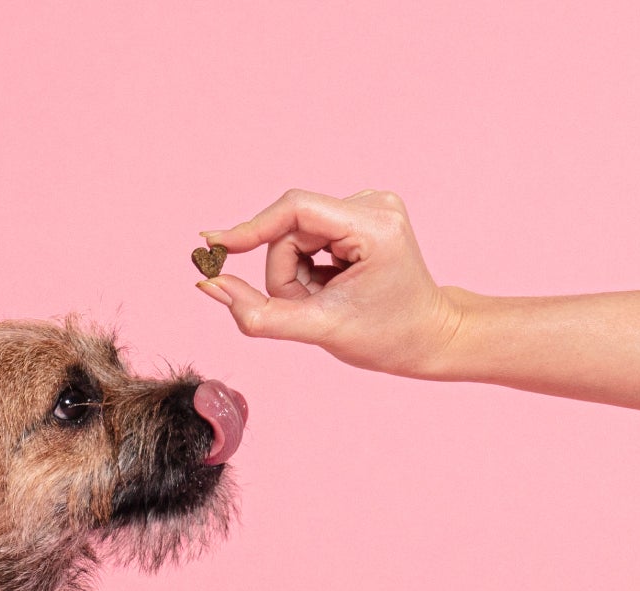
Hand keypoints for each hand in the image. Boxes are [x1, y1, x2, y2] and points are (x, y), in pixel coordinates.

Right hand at [198, 189, 467, 378]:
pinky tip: (332, 285)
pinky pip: (308, 235)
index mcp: (374, 226)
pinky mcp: (360, 213)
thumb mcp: (318, 330)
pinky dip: (307, 266)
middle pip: (290, 229)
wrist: (429, 337)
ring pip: (295, 234)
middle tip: (305, 307)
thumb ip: (259, 313)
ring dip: (296, 273)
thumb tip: (210, 286)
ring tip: (324, 300)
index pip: (295, 209)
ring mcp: (368, 205)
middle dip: (285, 272)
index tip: (215, 244)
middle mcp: (374, 203)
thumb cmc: (386, 337)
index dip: (251, 228)